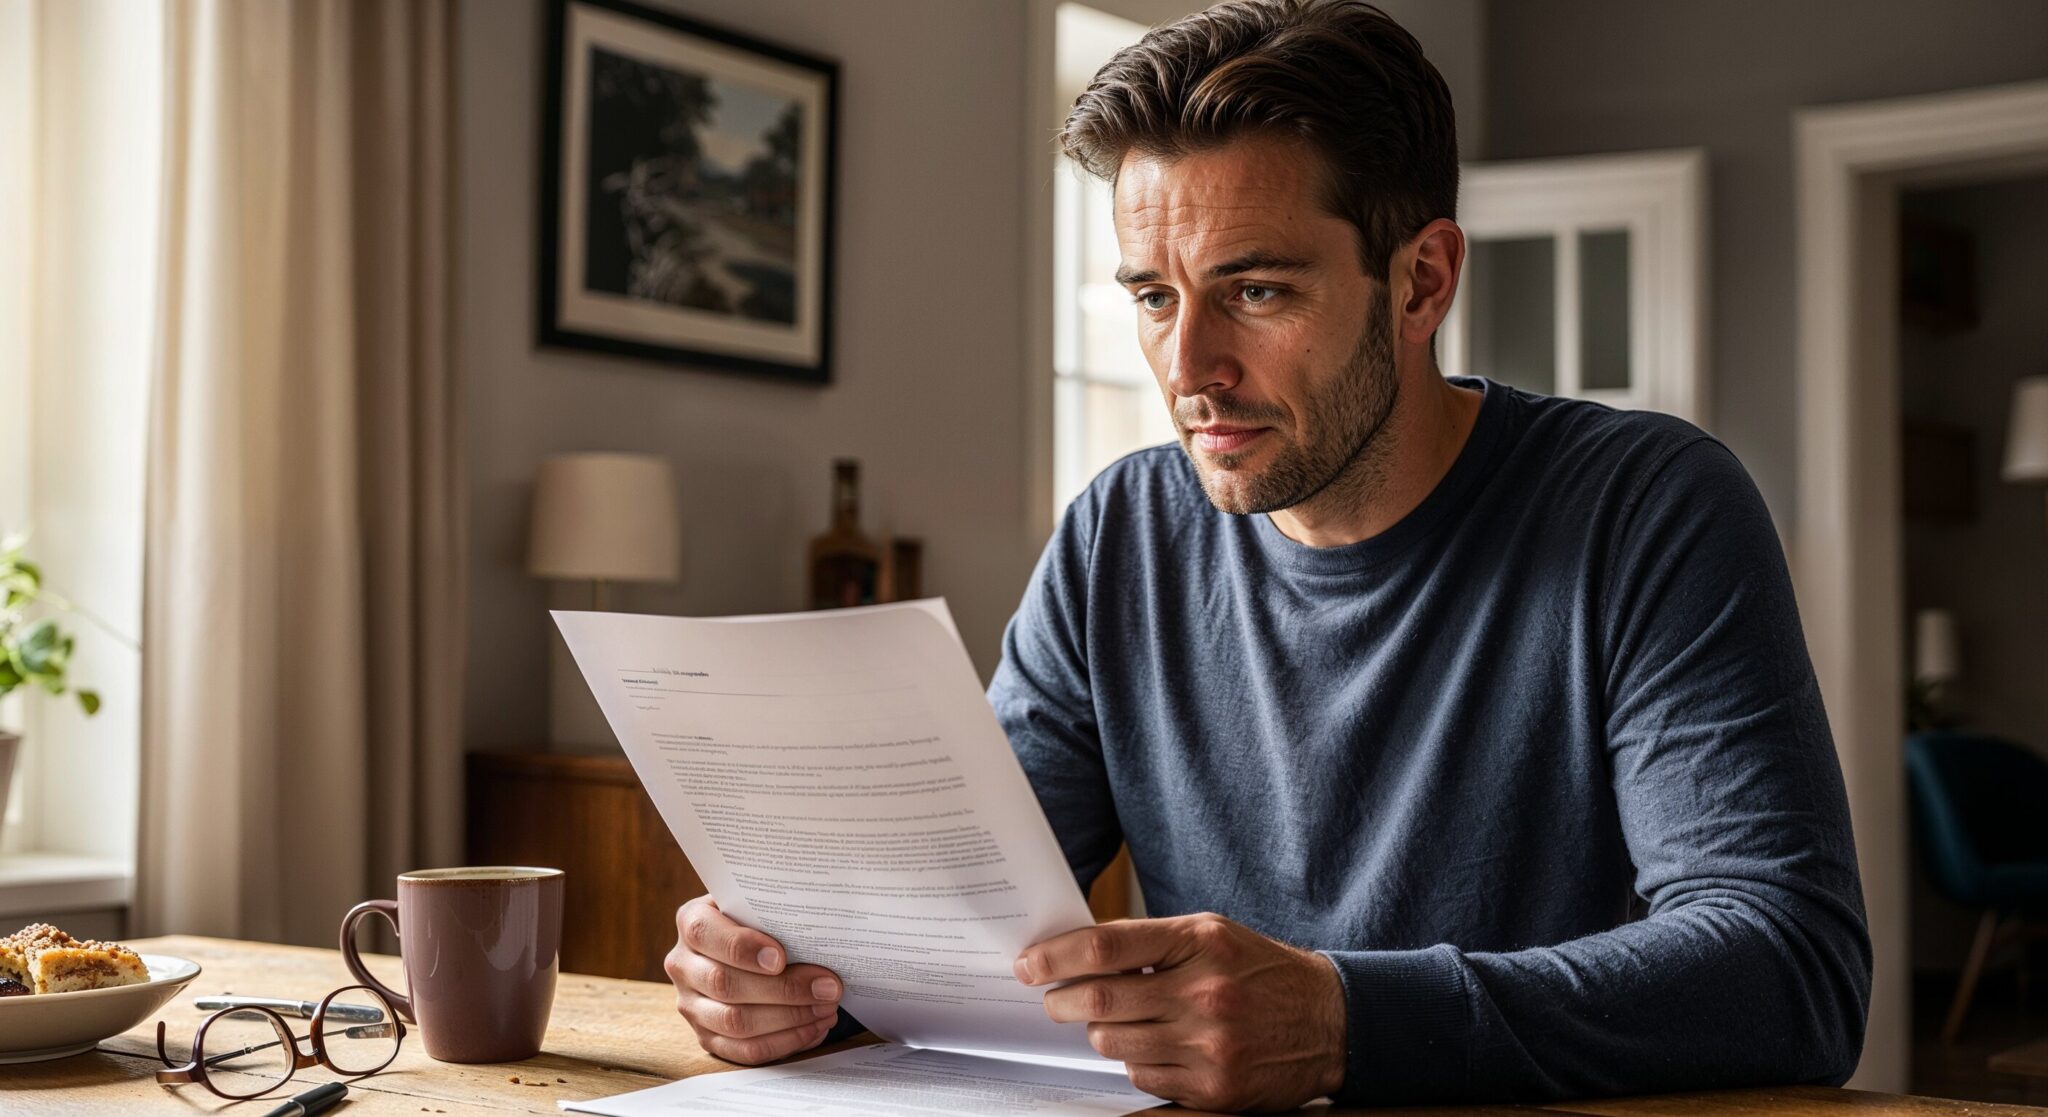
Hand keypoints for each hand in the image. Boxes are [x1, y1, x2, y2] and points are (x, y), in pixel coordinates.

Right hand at [664, 895, 843, 1063]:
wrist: (743, 946)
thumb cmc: (758, 920)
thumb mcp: (757, 904)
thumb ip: (773, 910)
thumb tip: (816, 924)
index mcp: (691, 922)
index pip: (705, 934)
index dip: (742, 948)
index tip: (781, 957)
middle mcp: (683, 965)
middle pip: (725, 984)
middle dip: (783, 989)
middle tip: (828, 987)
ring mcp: (691, 1005)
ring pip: (735, 1022)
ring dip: (789, 1019)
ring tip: (827, 1008)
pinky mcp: (707, 1037)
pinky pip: (744, 1050)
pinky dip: (784, 1042)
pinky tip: (814, 1028)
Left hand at [1013, 912, 1345, 1111]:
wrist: (1330, 1021)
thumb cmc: (1261, 970)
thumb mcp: (1212, 935)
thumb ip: (1150, 942)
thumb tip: (1079, 956)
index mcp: (1200, 943)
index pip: (1107, 947)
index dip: (1056, 957)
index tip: (1028, 964)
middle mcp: (1205, 994)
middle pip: (1101, 1001)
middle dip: (1062, 1001)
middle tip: (1052, 999)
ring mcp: (1210, 1046)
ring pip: (1115, 1044)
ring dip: (1101, 1032)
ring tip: (1117, 1020)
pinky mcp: (1214, 1089)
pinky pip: (1143, 1077)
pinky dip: (1137, 1062)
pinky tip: (1157, 1046)